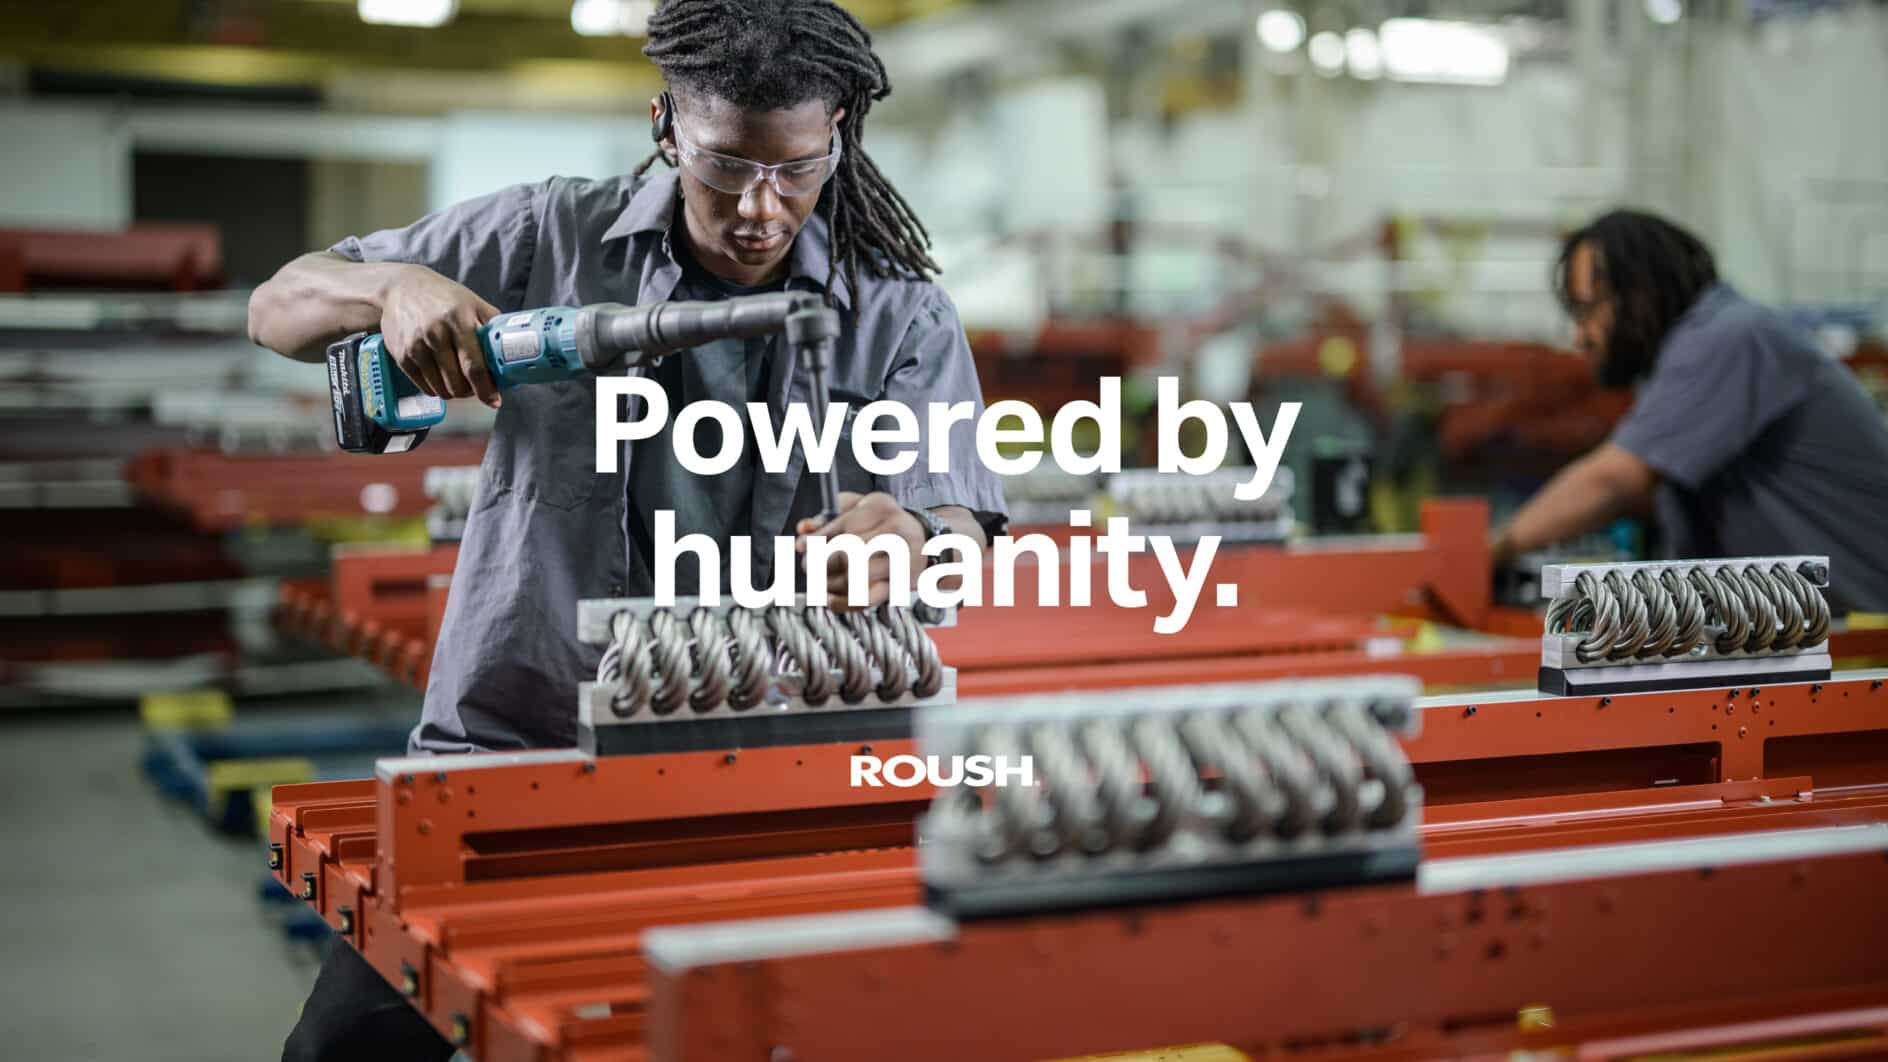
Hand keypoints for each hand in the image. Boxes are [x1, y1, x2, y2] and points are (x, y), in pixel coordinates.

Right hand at [379, 265, 501, 406]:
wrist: (400, 288)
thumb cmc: (443, 296)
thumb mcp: (472, 303)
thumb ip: (492, 326)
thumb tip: (512, 351)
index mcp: (458, 320)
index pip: (474, 365)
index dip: (486, 388)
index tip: (494, 400)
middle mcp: (435, 333)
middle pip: (457, 382)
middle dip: (471, 392)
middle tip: (476, 388)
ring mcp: (415, 346)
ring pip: (441, 388)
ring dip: (454, 392)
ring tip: (460, 383)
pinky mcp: (401, 356)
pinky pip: (424, 386)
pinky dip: (436, 388)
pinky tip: (442, 379)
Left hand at [795, 491, 926, 608]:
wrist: (926, 541)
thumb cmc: (882, 523)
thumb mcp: (858, 509)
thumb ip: (827, 516)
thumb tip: (802, 529)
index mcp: (881, 507)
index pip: (842, 525)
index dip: (816, 539)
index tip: (800, 547)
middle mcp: (895, 530)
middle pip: (848, 553)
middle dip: (821, 564)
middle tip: (809, 568)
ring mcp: (901, 559)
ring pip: (856, 577)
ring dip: (830, 584)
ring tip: (820, 583)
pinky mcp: (901, 583)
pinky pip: (868, 599)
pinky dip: (844, 603)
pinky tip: (829, 600)